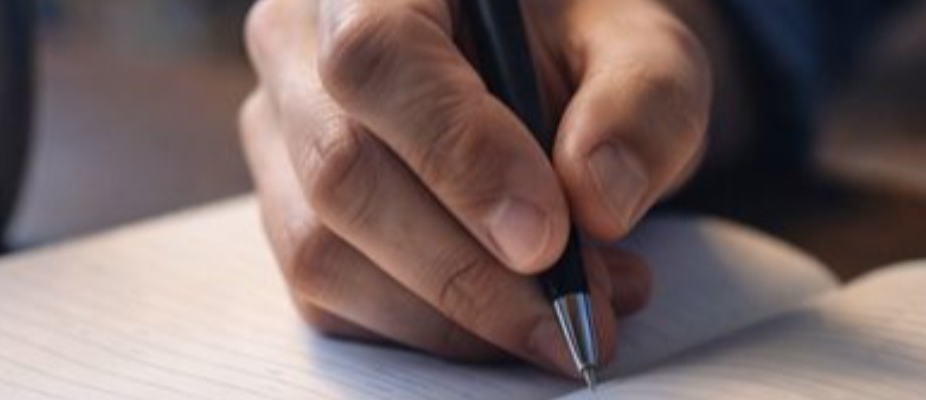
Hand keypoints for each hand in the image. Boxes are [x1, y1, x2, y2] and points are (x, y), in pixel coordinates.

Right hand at [239, 0, 710, 374]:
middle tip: (575, 313)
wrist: (545, 65)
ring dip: (454, 313)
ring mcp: (279, 131)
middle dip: (464, 270)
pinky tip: (517, 311)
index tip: (546, 238)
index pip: (376, 58)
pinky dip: (432, 330)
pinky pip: (332, 299)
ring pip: (324, 250)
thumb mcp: (646, 49)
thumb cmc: (584, 42)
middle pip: (340, 171)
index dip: (456, 156)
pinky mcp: (287, 211)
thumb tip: (595, 201)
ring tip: (574, 309)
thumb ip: (642, 105)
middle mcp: (298, 41)